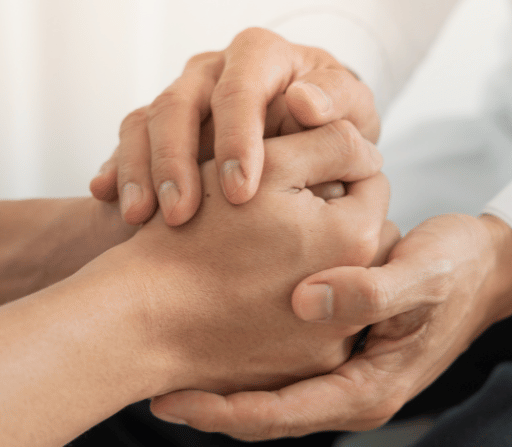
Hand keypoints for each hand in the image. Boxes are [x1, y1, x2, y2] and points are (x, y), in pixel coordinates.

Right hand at [86, 120, 395, 397]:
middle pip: (361, 232)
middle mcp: (358, 298)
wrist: (141, 320)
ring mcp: (332, 341)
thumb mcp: (268, 165)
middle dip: (332, 213)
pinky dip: (293, 304)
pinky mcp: (303, 369)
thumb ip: (331, 143)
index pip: (371, 180)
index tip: (293, 171)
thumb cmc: (197, 235)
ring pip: (340, 277)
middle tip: (279, 210)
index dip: (332, 165)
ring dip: (315, 258)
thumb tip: (368, 150)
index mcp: (357, 238)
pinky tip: (252, 291)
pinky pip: (314, 324)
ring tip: (262, 249)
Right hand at [89, 27, 379, 225]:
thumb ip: (336, 102)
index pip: (239, 87)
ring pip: (144, 121)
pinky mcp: (159, 125)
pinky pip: (127, 141)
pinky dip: (117, 170)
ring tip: (140, 217)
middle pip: (178, 102)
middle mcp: (213, 68)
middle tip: (181, 213)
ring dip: (140, 170)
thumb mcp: (351, 108)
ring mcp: (182, 94)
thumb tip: (304, 102)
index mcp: (260, 54)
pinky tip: (111, 203)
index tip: (241, 190)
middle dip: (175, 160)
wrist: (314, 130)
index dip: (236, 137)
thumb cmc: (337, 118)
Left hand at [148, 214, 511, 436]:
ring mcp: (344, 371)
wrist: (486, 265)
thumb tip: (306, 301)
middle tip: (148, 381)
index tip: (168, 395)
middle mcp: (351, 390)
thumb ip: (370, 289)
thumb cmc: (457, 267)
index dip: (221, 410)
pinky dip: (245, 352)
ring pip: (269, 388)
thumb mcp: (421, 274)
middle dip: (208, 402)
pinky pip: (283, 362)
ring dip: (221, 378)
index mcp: (369, 389)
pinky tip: (211, 323)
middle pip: (265, 412)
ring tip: (163, 359)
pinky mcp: (339, 348)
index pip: (280, 416)